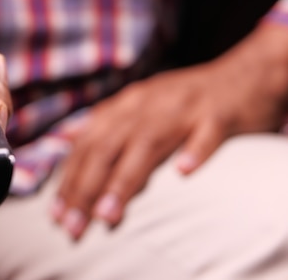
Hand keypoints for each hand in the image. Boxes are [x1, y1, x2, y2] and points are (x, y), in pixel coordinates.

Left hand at [51, 22, 287, 238]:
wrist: (243, 72)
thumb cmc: (185, 98)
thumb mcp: (139, 103)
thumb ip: (105, 122)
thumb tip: (67, 138)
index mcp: (127, 106)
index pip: (88, 144)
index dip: (70, 178)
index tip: (55, 213)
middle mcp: (148, 106)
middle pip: (108, 148)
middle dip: (86, 189)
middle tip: (72, 226)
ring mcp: (184, 109)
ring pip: (148, 143)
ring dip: (125, 180)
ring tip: (107, 214)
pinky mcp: (220, 115)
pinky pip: (207, 133)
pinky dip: (196, 151)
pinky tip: (184, 172)